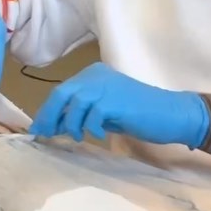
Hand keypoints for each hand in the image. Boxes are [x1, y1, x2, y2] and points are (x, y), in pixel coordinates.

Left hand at [30, 62, 209, 147]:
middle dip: (50, 116)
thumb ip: (83, 113)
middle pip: (62, 93)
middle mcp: (97, 75)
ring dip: (72, 124)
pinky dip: (92, 128)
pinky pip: (92, 115)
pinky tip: (101, 135)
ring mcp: (107, 85)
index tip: (39, 127)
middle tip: (45, 134)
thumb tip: (56, 124)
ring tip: (78, 136)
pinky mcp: (115, 100)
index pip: (62, 90)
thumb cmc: (140, 114)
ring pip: (74, 103)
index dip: (48, 110)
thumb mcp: (105, 112)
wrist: (171, 114)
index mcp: (94, 74)